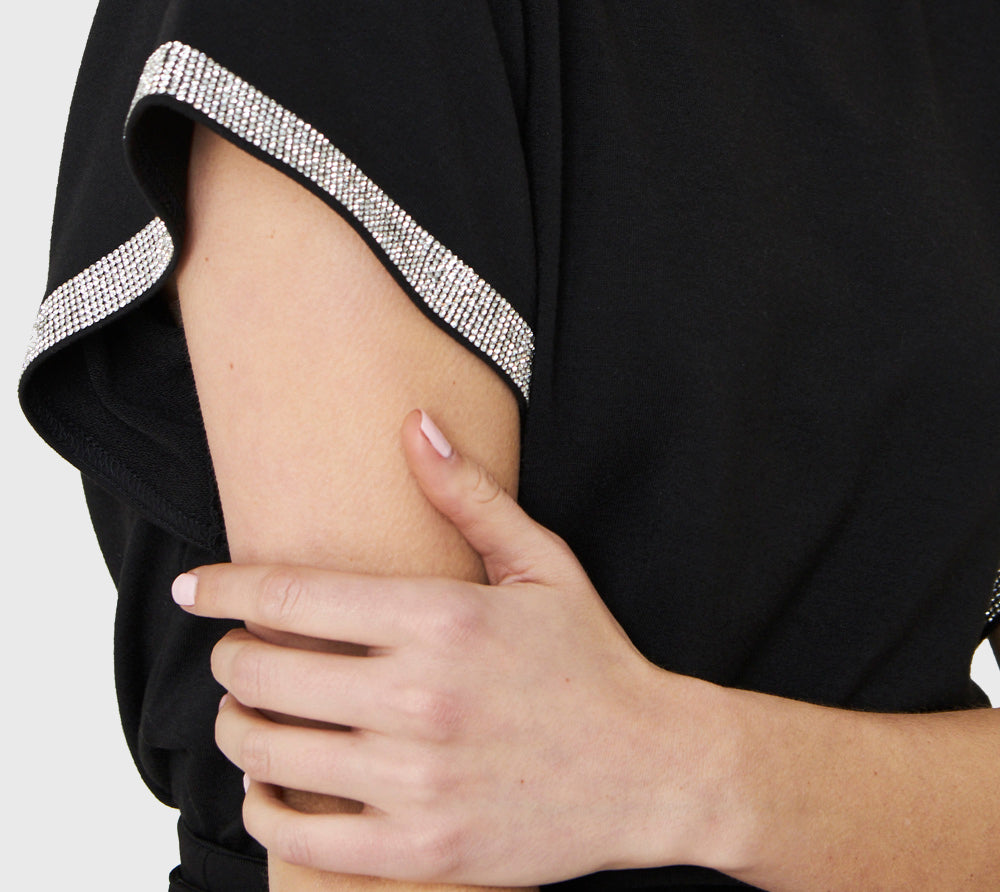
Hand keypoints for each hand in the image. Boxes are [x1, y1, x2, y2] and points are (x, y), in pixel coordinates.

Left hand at [173, 409, 728, 884]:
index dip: (226, 588)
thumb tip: (413, 424)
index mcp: (442, 618)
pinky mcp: (422, 851)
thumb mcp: (540, 563)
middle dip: (231, 657)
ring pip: (270, 752)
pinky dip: (264, 809)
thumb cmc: (592, 660)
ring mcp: (418, 781)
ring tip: (247, 711)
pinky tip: (270, 786)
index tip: (196, 587)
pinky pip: (302, 837)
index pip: (292, 597)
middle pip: (266, 672)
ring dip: (238, 727)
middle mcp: (420, 697)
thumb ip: (467, 493)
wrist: (652, 771)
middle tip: (234, 652)